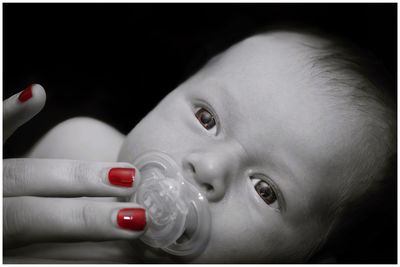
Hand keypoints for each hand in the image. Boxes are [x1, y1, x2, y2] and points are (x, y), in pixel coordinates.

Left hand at [3, 85, 145, 249]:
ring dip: (74, 174)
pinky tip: (40, 95)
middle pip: (33, 204)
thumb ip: (30, 258)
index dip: (83, 230)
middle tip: (139, 211)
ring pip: (21, 172)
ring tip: (123, 175)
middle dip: (88, 207)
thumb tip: (81, 259)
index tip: (131, 231)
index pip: (35, 233)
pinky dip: (9, 116)